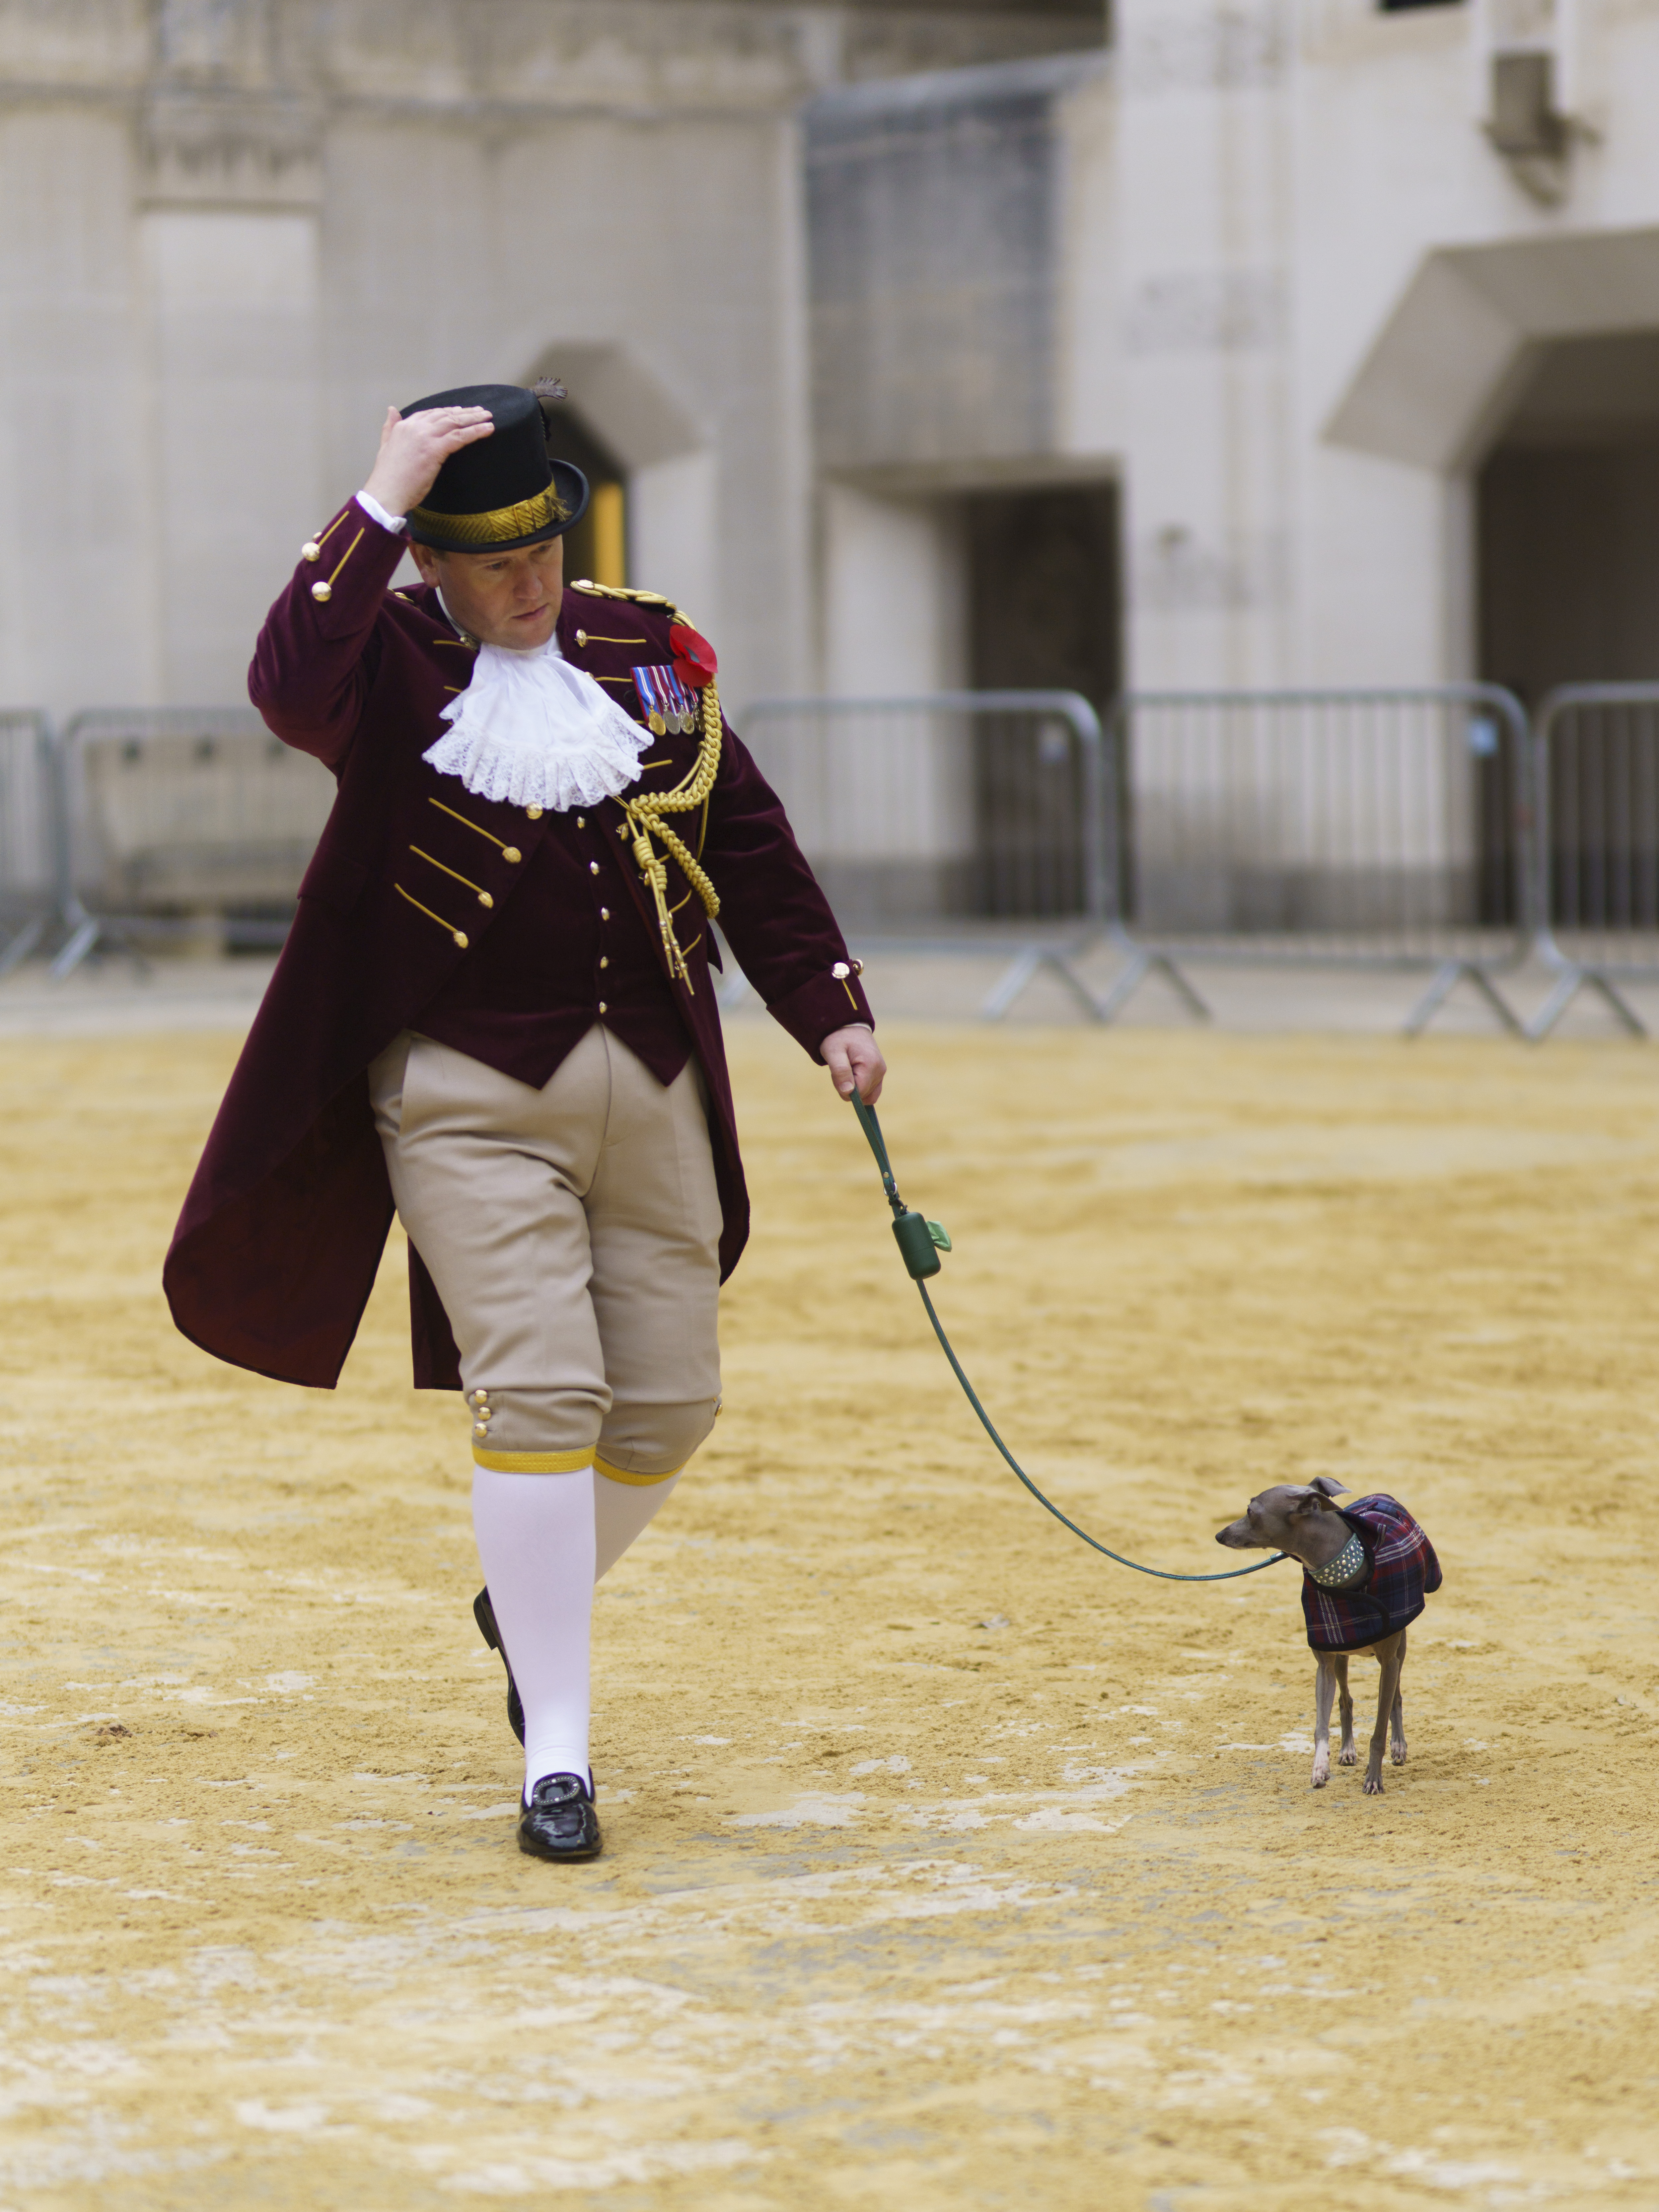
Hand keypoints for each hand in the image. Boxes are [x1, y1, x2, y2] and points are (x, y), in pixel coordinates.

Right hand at [361, 404, 493, 518]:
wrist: (386, 494)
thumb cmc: (388, 478)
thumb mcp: (385, 446)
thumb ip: (390, 427)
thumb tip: (391, 410)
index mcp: (404, 427)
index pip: (430, 413)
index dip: (447, 411)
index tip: (461, 411)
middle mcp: (415, 427)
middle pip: (445, 415)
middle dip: (465, 412)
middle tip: (482, 412)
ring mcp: (425, 437)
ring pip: (454, 422)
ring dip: (474, 419)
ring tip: (489, 417)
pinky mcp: (434, 450)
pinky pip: (459, 437)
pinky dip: (476, 432)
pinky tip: (488, 429)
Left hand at [821, 1025, 884, 1103]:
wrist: (848, 1026)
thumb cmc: (838, 1038)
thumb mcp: (833, 1052)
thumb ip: (840, 1071)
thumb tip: (848, 1092)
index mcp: (871, 1065)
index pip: (859, 1093)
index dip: (844, 1089)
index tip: (837, 1073)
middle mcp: (880, 1070)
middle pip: (862, 1095)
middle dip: (848, 1087)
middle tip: (841, 1068)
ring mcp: (881, 1072)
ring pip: (866, 1095)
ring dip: (853, 1087)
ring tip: (846, 1069)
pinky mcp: (880, 1073)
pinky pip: (870, 1091)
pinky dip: (859, 1087)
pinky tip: (852, 1073)